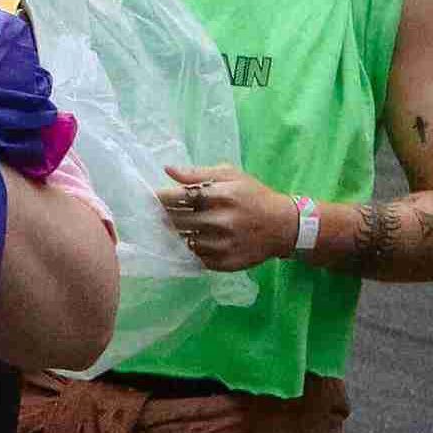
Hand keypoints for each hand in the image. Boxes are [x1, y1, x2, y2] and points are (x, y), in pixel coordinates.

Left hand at [159, 164, 299, 271]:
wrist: (284, 227)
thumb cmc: (254, 196)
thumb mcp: (231, 176)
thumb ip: (198, 174)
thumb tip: (168, 170)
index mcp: (224, 196)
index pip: (181, 197)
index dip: (160, 197)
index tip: (148, 197)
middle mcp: (223, 221)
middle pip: (177, 220)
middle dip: (161, 216)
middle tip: (150, 213)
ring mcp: (224, 245)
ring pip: (183, 240)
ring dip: (171, 234)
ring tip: (164, 227)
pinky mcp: (224, 263)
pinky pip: (194, 257)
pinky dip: (185, 250)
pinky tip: (181, 242)